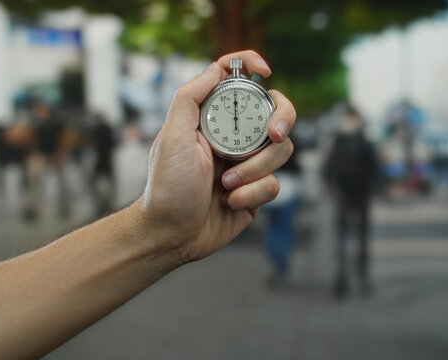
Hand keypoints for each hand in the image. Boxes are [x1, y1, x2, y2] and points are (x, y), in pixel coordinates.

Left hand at [136, 50, 295, 265]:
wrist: (172, 235)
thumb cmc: (166, 187)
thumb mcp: (171, 137)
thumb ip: (190, 98)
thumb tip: (215, 69)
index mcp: (213, 118)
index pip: (237, 81)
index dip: (252, 66)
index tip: (265, 70)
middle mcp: (234, 137)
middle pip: (275, 112)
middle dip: (281, 120)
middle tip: (273, 135)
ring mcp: (248, 163)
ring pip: (281, 151)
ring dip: (255, 169)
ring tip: (226, 184)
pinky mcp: (257, 190)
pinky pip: (274, 183)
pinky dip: (252, 193)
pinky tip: (230, 202)